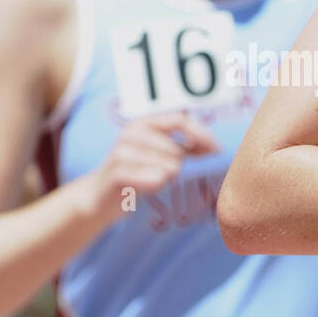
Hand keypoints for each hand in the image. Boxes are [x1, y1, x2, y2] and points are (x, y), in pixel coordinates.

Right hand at [87, 111, 220, 218]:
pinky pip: (156, 180)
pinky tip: (147, 187)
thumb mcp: (160, 155)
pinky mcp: (117, 173)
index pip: (181, 119)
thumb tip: (217, 147)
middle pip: (177, 149)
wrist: (99, 197)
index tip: (218, 151)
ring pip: (170, 166)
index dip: (202, 134)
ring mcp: (122, 152)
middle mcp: (131, 132)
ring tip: (153, 180)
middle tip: (173, 175)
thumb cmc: (136, 174)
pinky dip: (157, 186)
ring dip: (168, 177)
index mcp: (143, 123)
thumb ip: (185, 147)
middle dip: (182, 165)